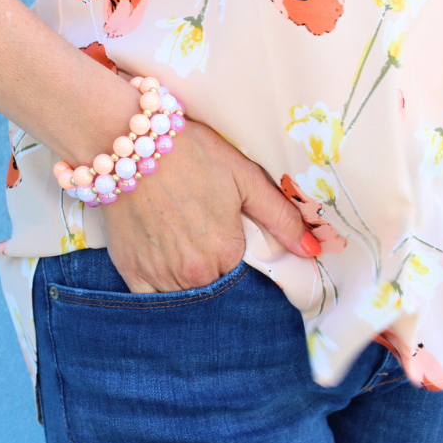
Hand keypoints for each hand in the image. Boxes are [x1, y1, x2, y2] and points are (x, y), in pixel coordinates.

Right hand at [97, 120, 320, 293]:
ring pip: (183, 296)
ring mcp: (159, 275)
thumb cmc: (190, 154)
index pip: (243, 275)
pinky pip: (151, 299)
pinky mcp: (130, 272)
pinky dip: (158, 286)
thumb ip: (281, 216)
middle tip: (200, 236)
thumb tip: (313, 250)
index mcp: (226, 252)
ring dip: (186, 279)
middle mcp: (193, 272)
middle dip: (213, 270)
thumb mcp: (244, 176)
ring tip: (179, 243)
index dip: (237, 257)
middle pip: (213, 288)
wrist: (129, 143)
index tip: (226, 237)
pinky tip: (160, 258)